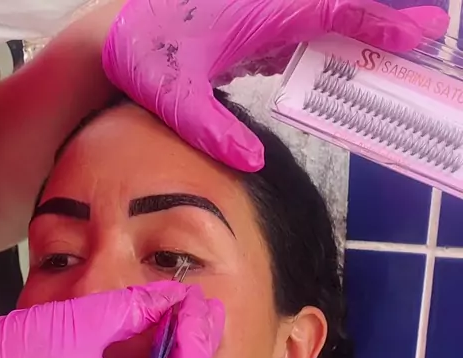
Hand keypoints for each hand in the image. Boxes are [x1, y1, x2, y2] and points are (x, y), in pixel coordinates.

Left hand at [102, 0, 447, 171]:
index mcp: (257, 10)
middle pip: (338, 7)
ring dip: (360, 34)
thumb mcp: (175, 99)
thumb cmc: (140, 57)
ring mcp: (261, 12)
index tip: (416, 31)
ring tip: (397, 52)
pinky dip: (330, 44)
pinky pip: (304, 30)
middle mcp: (265, 4)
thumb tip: (251, 161)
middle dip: (384, 21)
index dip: (377, 21)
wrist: (110, 36)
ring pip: (324, 18)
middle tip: (427, 34)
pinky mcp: (254, 26)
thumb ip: (212, 130)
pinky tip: (344, 64)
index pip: (331, 10)